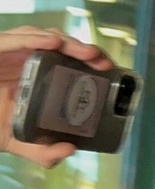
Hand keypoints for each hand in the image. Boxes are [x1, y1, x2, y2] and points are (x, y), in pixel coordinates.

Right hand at [0, 26, 112, 166]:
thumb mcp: (19, 141)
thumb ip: (43, 151)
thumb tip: (69, 150)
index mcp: (37, 77)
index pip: (69, 61)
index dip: (90, 62)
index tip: (110, 71)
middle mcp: (26, 61)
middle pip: (61, 46)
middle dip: (85, 50)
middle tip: (104, 62)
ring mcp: (9, 54)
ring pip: (42, 37)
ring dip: (67, 41)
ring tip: (87, 52)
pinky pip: (14, 40)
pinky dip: (34, 38)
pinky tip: (54, 42)